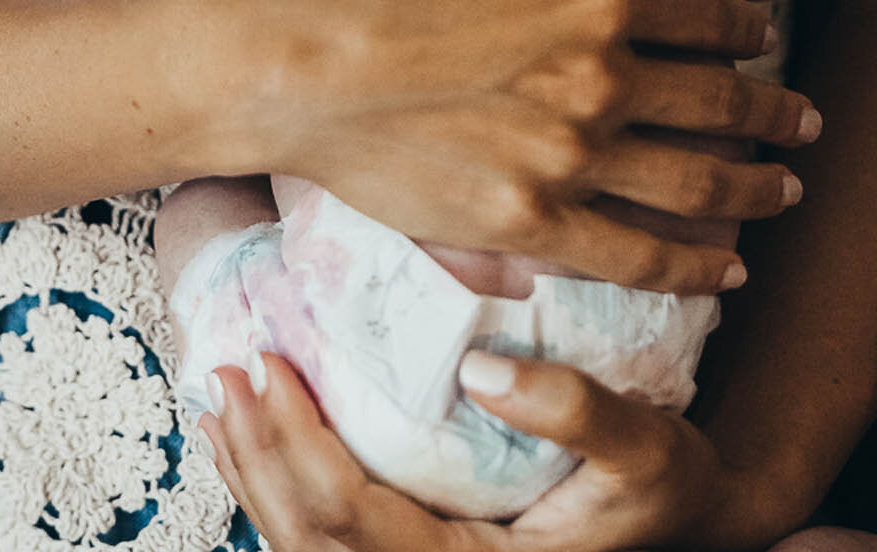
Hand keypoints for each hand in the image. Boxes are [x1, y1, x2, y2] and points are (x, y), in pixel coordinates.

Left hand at [197, 352, 762, 551]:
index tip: (270, 364)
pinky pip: (323, 537)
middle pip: (308, 538)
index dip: (298, 444)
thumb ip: (574, 408)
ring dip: (254, 472)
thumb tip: (480, 368)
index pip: (350, 521)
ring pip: (304, 545)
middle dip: (258, 455)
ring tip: (222, 401)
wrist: (677, 517)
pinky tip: (249, 442)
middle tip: (229, 371)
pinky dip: (277, 486)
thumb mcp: (643, 444)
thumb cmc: (662, 485)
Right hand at [255, 0, 819, 294]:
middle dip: (774, 113)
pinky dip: (694, 266)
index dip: (744, 29)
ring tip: (785, 190)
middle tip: (804, 122)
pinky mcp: (530, 225)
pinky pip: (638, 258)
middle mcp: (600, 80)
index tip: (760, 38)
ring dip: (756, 189)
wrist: (293, 62)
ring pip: (696, 184)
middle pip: (719, 104)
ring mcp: (569, 160)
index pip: (704, 17)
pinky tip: (725, 268)